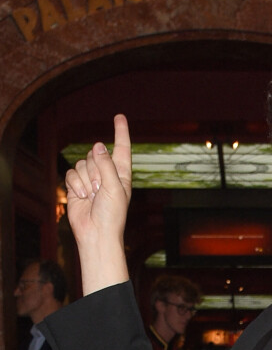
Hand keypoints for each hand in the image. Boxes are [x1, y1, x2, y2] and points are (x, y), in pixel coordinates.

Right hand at [65, 114, 131, 293]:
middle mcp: (106, 174)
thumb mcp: (115, 188)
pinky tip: (82, 197)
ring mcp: (91, 179)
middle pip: (95, 155)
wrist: (96, 232)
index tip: (119, 117)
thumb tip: (98, 145)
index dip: (120, 132)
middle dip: (96, 170)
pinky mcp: (76, 185)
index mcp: (122, 174)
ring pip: (82, 163)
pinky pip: (71, 173)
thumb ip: (106, 165)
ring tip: (92, 196)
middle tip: (100, 189)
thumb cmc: (112, 213)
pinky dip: (75, 184)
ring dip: (86, 180)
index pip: (122, 148)